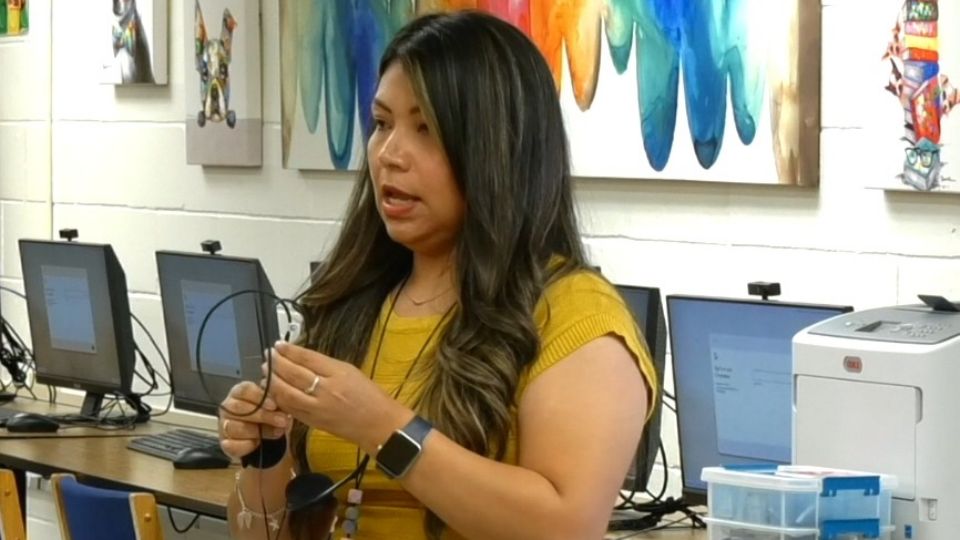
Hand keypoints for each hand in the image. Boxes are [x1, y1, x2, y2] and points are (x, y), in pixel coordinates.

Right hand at [218, 381, 289, 459]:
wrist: (265, 440)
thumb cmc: (270, 417)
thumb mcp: (275, 407)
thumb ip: (277, 404)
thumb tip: (284, 405)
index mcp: (239, 393)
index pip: (244, 390)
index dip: (259, 396)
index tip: (274, 405)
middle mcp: (228, 407)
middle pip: (239, 407)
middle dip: (263, 415)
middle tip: (282, 420)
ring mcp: (224, 426)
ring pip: (234, 427)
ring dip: (258, 431)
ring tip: (276, 432)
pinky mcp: (225, 444)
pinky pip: (232, 445)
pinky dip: (246, 445)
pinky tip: (259, 443)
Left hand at [263, 341, 412, 454]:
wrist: (379, 425)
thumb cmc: (370, 395)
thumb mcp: (351, 371)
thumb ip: (326, 366)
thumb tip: (302, 359)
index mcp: (338, 374)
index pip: (307, 358)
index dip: (290, 350)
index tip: (278, 344)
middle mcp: (325, 390)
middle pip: (293, 374)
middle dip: (277, 363)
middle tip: (268, 355)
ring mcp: (317, 408)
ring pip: (287, 393)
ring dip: (273, 381)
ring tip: (267, 372)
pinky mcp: (313, 422)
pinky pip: (290, 408)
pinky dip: (280, 398)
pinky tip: (274, 391)